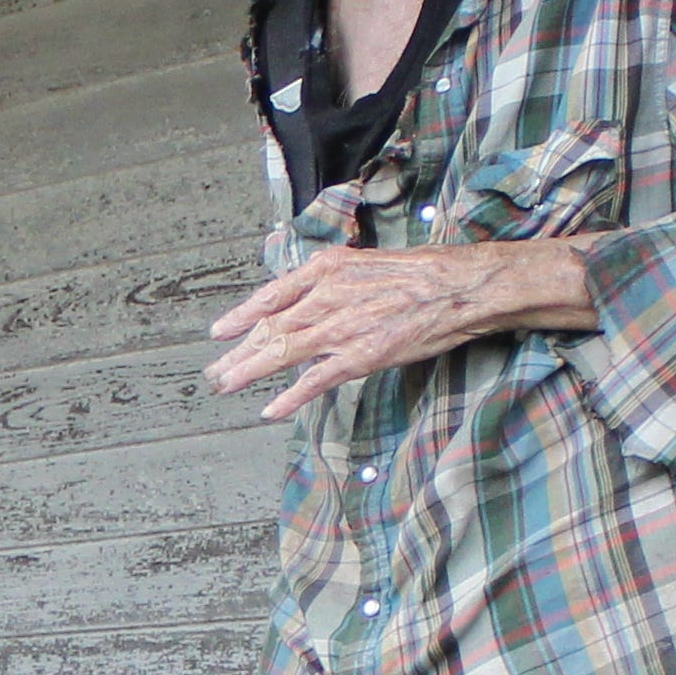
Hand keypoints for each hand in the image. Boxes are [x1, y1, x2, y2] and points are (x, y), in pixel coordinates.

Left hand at [207, 238, 596, 420]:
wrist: (460, 285)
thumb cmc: (422, 274)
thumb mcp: (367, 265)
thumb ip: (334, 283)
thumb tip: (311, 300)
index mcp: (327, 269)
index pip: (272, 295)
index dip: (242, 315)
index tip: (220, 330)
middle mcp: (326, 295)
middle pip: (269, 327)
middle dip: (237, 351)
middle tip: (214, 371)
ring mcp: (341, 327)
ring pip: (281, 352)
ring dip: (248, 372)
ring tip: (225, 386)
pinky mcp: (360, 355)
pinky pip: (315, 380)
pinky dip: (289, 397)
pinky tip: (270, 409)